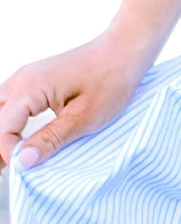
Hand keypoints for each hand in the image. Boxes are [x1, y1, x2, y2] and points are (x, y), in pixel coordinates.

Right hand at [0, 31, 151, 174]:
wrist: (125, 51)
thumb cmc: (111, 80)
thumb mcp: (83, 117)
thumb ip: (50, 139)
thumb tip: (21, 162)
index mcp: (29, 88)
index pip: (2, 129)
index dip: (9, 154)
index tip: (24, 172)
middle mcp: (21, 79)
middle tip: (6, 171)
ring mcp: (27, 76)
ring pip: (0, 110)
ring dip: (2, 134)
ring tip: (9, 160)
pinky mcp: (36, 78)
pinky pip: (12, 102)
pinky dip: (10, 122)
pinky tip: (17, 138)